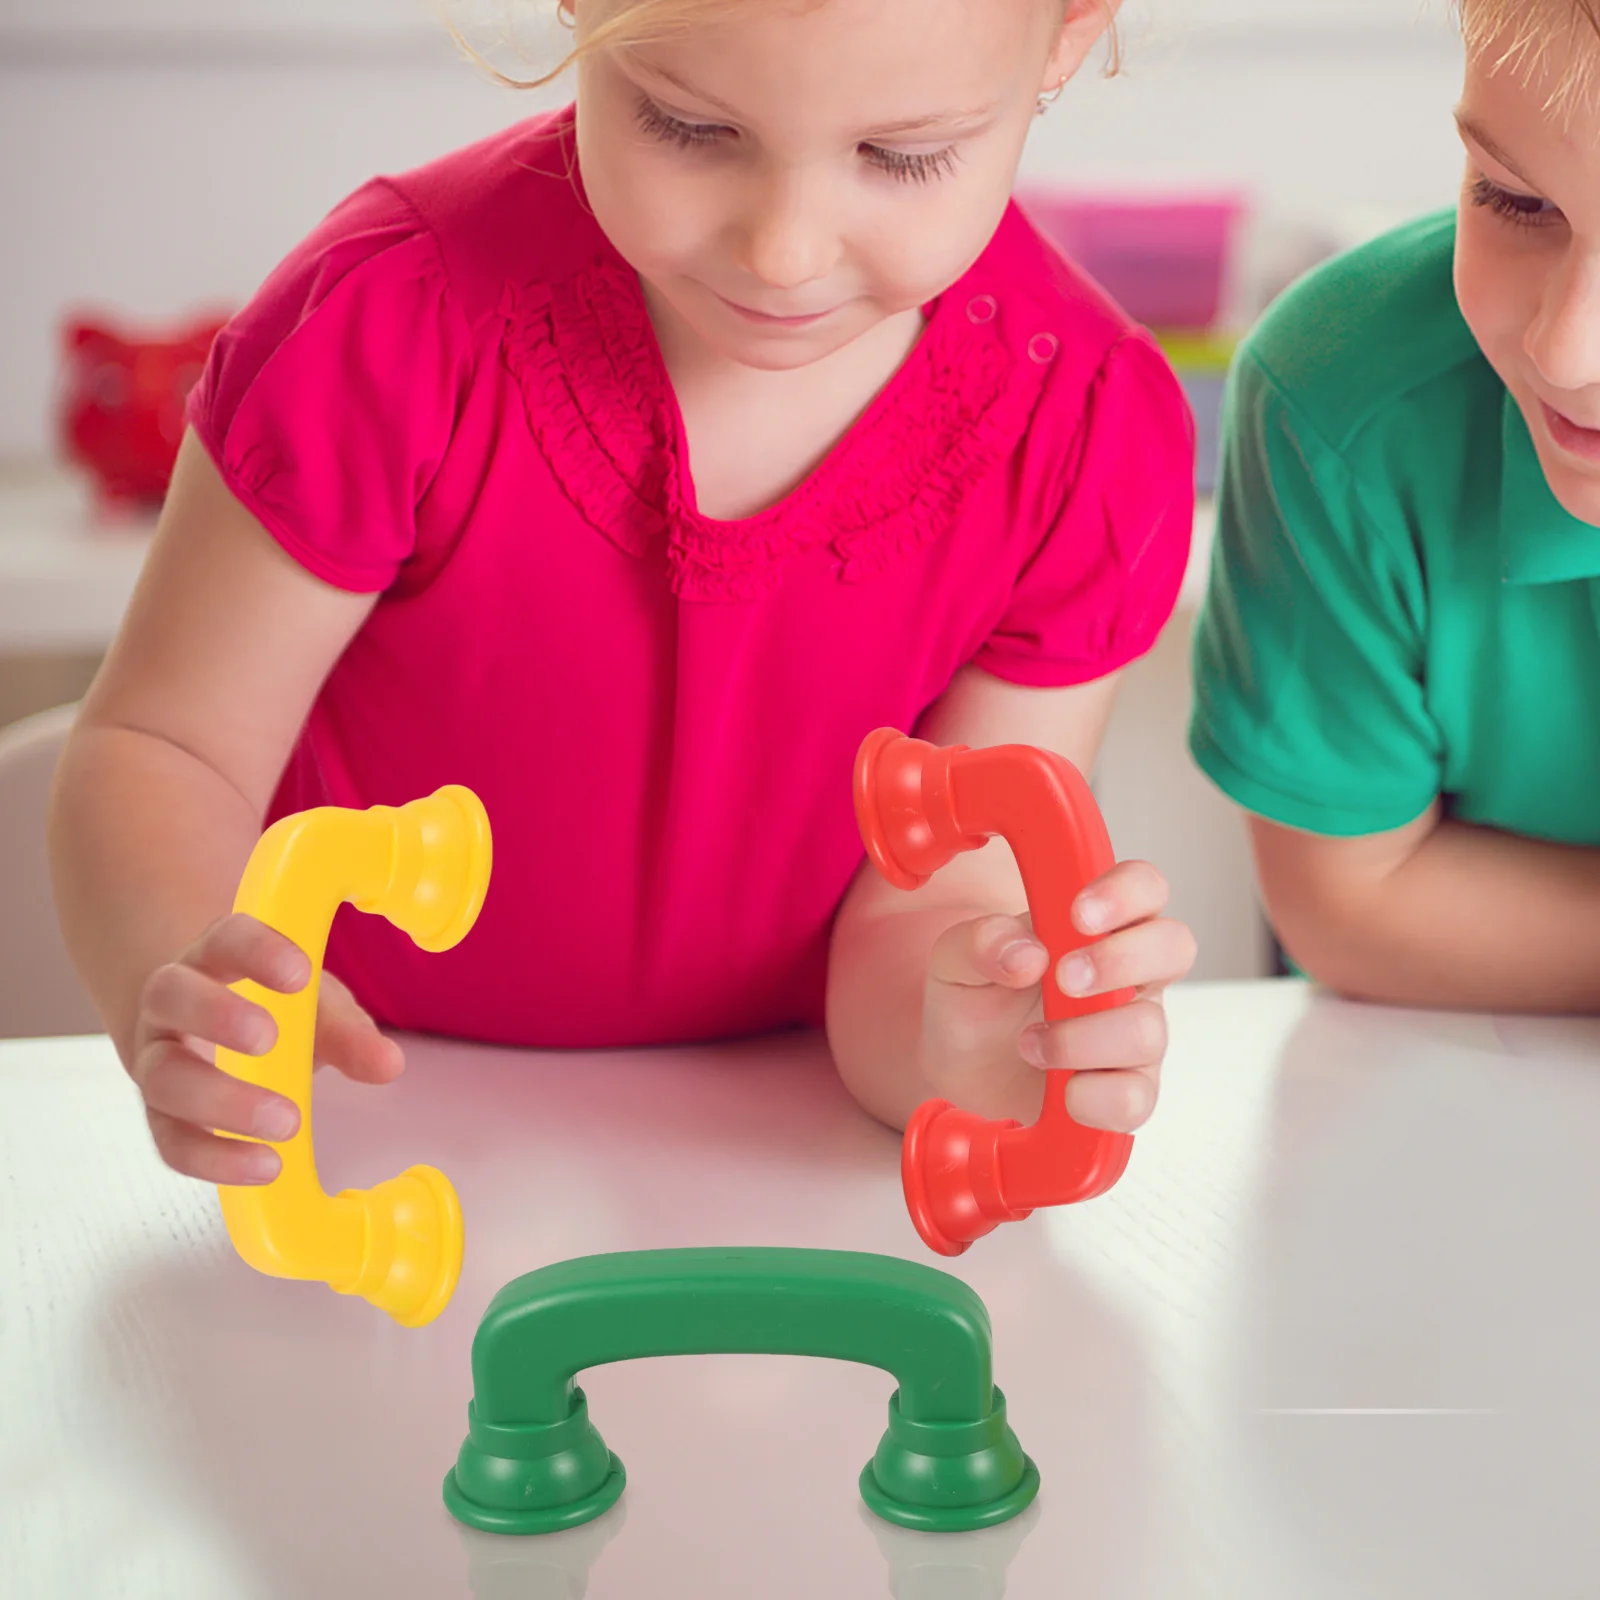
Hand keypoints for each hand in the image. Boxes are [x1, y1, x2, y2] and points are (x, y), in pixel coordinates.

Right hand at [129, 913, 403, 1183]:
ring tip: (287, 1122)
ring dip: (223, 1102)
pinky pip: (171, 1140)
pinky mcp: (160, 1115)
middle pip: (171, 996)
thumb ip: (346, 1030)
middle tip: (270, 1039)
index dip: (256, 951)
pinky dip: (216, 1158)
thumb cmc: (269, 1006)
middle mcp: (172, 1004)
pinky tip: (266, 1166)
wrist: (210, 1032)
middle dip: (218, 1016)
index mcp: (213, 957)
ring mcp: (157, 1059)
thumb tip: (388, 1064)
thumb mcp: (312, 1006)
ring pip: (163, 1076)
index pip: (224, 939)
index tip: (299, 973)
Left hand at [922, 861, 1195, 1129]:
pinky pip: (1135, 1097)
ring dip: (1079, 1039)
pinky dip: (1090, 1096)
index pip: (1145, 887)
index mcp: (1101, 926)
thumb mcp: (957, 960)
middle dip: (1117, 961)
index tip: (1078, 916)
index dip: (1125, 893)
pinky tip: (1059, 1088)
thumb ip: (983, 941)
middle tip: (1062, 980)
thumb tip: (1027, 953)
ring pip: (1147, 1030)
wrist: (964, 1072)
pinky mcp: (1128, 1091)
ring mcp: (1137, 1034)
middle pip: (1174, 946)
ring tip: (1029, 1044)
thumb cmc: (977, 1002)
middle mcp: (1131, 976)